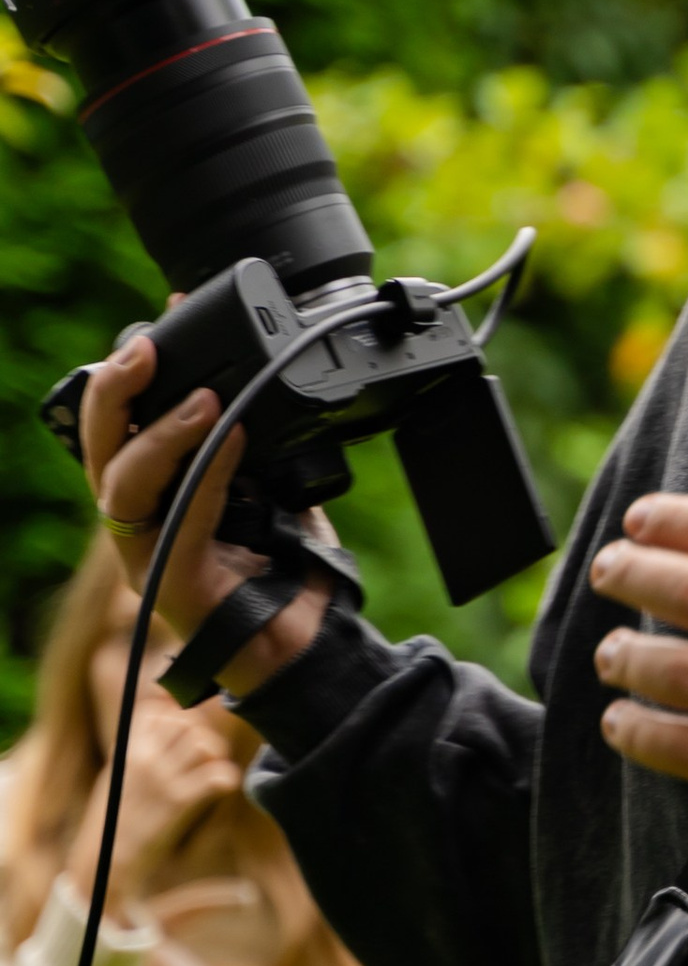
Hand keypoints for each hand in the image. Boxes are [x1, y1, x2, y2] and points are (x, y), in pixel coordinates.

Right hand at [64, 691, 242, 914]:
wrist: (104, 865)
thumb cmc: (114, 820)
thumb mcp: (118, 775)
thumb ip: (139, 745)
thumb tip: (164, 708)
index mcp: (127, 751)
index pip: (158, 712)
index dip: (177, 719)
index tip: (183, 737)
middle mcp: (143, 759)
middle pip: (186, 723)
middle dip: (201, 735)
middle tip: (203, 758)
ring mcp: (162, 780)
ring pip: (203, 743)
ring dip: (216, 755)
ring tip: (212, 771)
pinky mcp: (179, 803)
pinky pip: (217, 775)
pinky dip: (227, 778)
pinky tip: (222, 787)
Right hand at [78, 333, 328, 695]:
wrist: (309, 644)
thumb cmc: (285, 567)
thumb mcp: (270, 483)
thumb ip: (253, 439)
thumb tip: (262, 374)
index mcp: (149, 495)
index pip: (116, 426)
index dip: (126, 372)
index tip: (159, 320)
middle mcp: (136, 524)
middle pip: (99, 449)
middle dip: (114, 390)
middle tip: (147, 348)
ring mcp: (146, 558)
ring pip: (124, 485)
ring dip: (161, 434)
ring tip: (206, 399)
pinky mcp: (172, 587)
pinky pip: (178, 524)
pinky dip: (205, 475)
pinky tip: (231, 443)